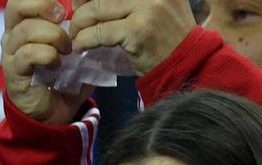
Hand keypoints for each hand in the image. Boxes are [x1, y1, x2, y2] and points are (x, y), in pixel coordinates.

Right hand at [2, 0, 88, 124]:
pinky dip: (47, 55)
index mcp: (24, 25)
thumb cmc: (64, 76)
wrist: (52, 113)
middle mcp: (12, 36)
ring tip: (67, 49)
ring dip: (53, 35)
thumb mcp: (75, 46)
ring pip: (26, 30)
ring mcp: (10, 55)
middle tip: (62, 17)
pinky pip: (27, 54)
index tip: (65, 6)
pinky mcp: (13, 73)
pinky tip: (57, 64)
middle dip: (42, 5)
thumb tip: (91, 6)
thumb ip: (81, 27)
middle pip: (16, 5)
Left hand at [67, 0, 194, 73]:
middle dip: (83, 6)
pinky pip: (99, 32)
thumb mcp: (155, 5)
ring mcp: (147, 8)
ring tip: (76, 35)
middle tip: (76, 20)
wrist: (186, 62)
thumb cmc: (167, 35)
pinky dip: (83, 40)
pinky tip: (80, 46)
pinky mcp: (138, 30)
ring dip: (79, 24)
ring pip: (97, 9)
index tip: (81, 2)